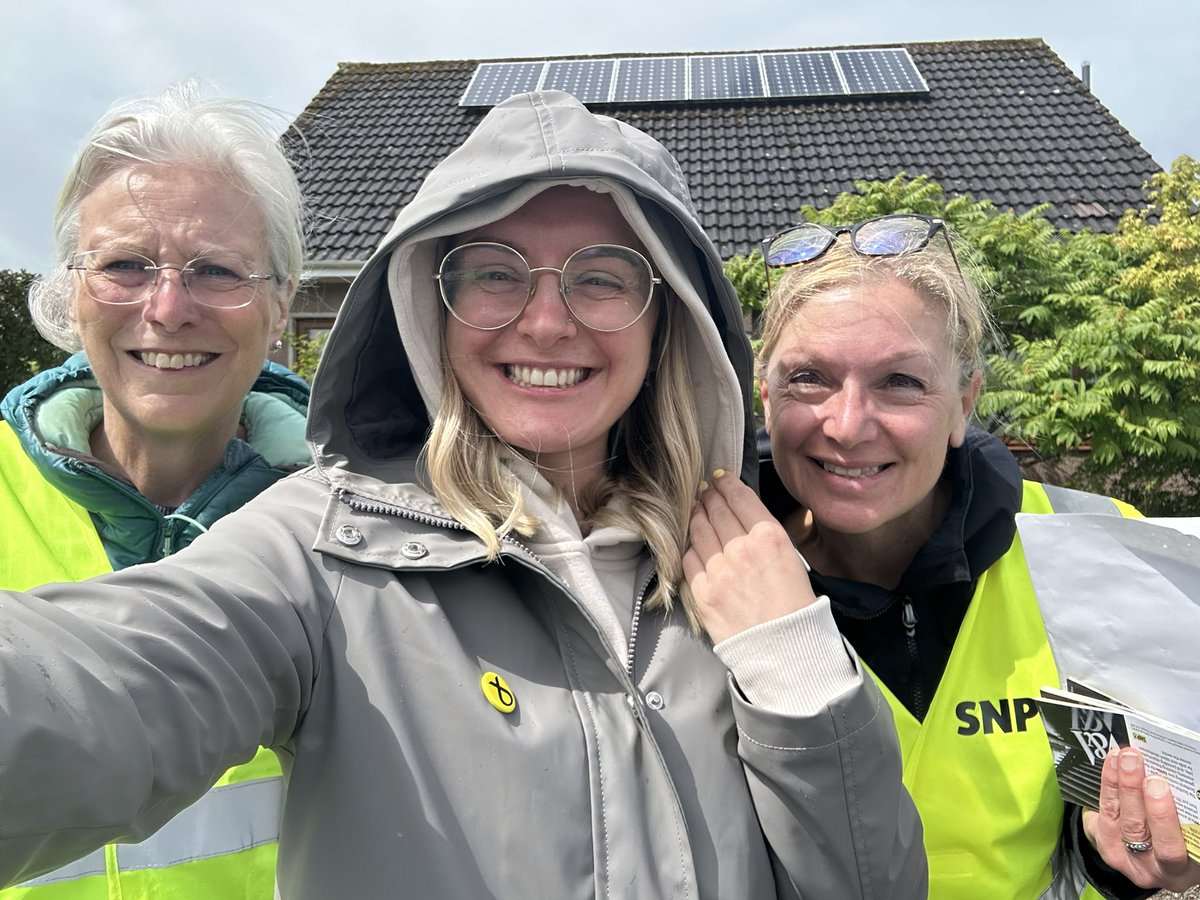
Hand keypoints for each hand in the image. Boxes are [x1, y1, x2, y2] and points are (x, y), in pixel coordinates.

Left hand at [682, 469, 818, 643]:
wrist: (784, 651)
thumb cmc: (795, 607)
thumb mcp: (793, 559)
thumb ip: (767, 535)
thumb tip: (745, 516)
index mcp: (769, 537)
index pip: (740, 497)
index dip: (726, 483)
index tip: (719, 477)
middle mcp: (741, 548)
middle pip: (716, 509)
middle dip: (709, 495)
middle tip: (704, 488)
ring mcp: (718, 569)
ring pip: (699, 529)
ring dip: (696, 514)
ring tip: (696, 507)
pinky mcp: (702, 591)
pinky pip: (689, 557)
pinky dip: (690, 544)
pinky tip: (693, 539)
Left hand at [1082, 746, 1199, 890]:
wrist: (1158, 860)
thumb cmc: (1184, 844)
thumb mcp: (1190, 836)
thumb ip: (1185, 816)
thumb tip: (1178, 780)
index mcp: (1179, 868)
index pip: (1169, 847)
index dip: (1162, 817)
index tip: (1159, 785)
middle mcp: (1149, 867)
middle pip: (1135, 828)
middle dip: (1132, 790)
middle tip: (1133, 761)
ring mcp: (1122, 857)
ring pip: (1113, 818)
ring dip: (1115, 783)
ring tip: (1121, 758)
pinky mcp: (1103, 845)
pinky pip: (1098, 814)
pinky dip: (1103, 787)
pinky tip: (1110, 766)